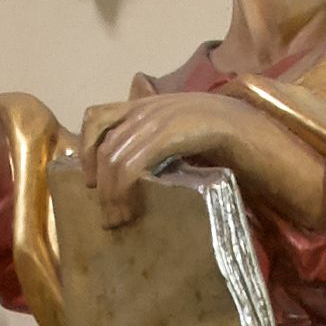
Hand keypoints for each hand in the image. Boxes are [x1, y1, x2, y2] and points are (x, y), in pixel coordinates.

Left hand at [80, 90, 275, 225]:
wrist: (240, 125)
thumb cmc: (213, 135)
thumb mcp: (176, 130)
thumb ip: (156, 140)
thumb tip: (140, 173)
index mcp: (142, 105)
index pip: (96, 116)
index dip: (84, 147)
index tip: (90, 179)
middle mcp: (142, 110)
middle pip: (102, 147)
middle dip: (98, 184)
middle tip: (105, 213)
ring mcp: (151, 122)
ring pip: (112, 160)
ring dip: (109, 196)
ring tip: (116, 219)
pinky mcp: (162, 137)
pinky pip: (129, 167)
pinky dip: (122, 192)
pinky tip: (129, 210)